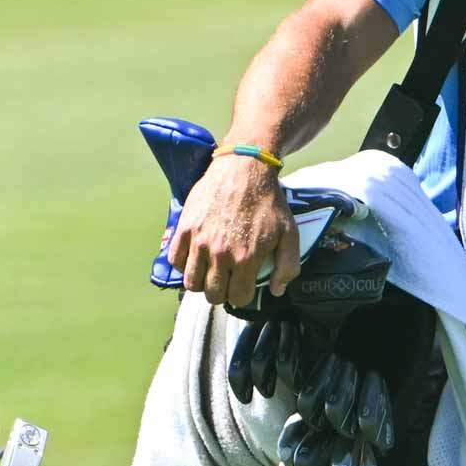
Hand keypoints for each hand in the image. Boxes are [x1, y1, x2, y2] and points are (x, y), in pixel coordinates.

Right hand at [167, 154, 297, 307]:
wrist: (244, 168)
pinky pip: (175, 260)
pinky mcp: (185, 227)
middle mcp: (220, 254)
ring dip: (201, 281)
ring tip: (208, 270)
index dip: (242, 294)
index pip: (238, 298)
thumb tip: (276, 290)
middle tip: (225, 278)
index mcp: (246, 258)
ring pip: (191, 282)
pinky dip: (183, 263)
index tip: (243, 284)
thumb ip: (287, 267)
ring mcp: (199, 241)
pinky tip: (194, 256)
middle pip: (213, 295)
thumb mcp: (290, 233)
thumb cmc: (268, 201)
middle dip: (221, 291)